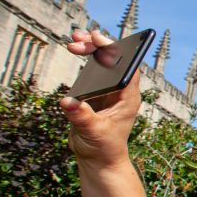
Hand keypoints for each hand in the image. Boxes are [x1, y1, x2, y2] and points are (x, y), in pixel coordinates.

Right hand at [60, 30, 140, 165]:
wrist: (98, 159)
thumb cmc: (104, 147)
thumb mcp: (94, 132)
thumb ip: (82, 117)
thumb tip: (68, 102)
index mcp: (128, 97)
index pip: (126, 68)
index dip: (115, 51)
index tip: (99, 39)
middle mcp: (120, 91)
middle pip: (113, 61)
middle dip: (98, 47)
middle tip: (80, 37)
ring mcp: (107, 91)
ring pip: (102, 63)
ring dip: (90, 49)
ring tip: (74, 40)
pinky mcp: (95, 94)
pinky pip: (91, 71)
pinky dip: (83, 59)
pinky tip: (75, 48)